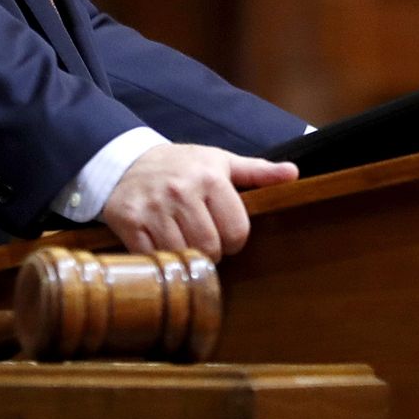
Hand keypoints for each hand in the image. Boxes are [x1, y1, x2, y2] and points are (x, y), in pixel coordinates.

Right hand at [99, 144, 298, 260]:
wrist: (125, 161)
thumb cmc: (181, 165)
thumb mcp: (219, 161)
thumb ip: (257, 171)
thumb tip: (293, 173)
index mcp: (210, 177)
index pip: (236, 231)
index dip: (234, 240)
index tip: (224, 234)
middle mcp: (182, 191)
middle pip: (210, 247)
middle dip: (211, 252)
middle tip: (203, 242)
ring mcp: (153, 208)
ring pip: (182, 255)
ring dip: (185, 258)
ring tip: (183, 243)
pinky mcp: (129, 221)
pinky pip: (152, 256)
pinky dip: (159, 258)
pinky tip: (160, 245)